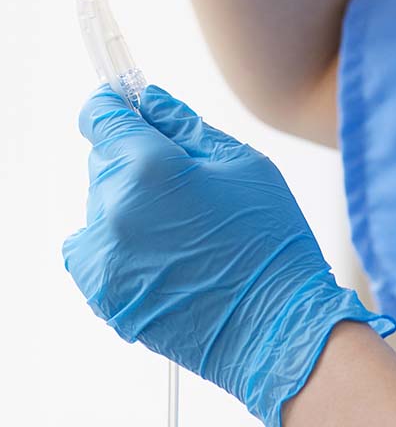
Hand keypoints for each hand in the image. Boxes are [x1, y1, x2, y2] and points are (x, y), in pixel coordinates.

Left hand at [64, 86, 394, 424]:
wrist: (274, 326)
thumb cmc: (269, 240)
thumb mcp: (242, 163)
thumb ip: (185, 125)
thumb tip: (150, 101)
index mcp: (150, 167)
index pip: (102, 117)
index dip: (113, 104)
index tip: (123, 101)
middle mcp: (115, 208)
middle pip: (104, 158)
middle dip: (134, 155)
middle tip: (183, 178)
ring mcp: (104, 255)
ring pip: (101, 202)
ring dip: (127, 199)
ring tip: (181, 223)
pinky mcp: (101, 292)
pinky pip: (91, 246)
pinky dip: (115, 239)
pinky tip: (159, 248)